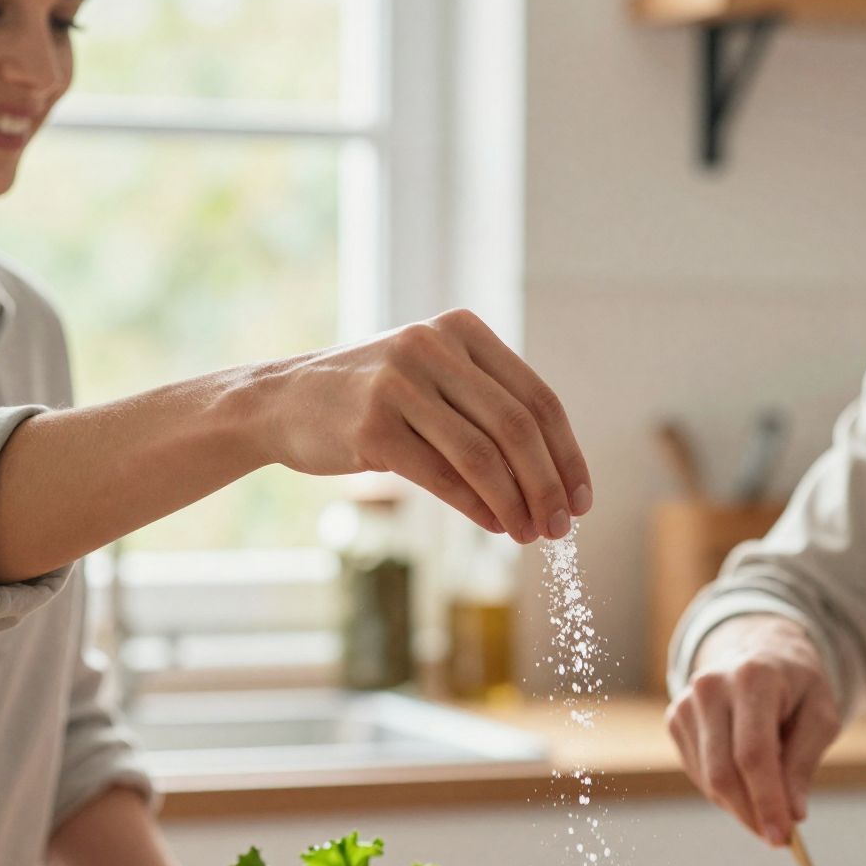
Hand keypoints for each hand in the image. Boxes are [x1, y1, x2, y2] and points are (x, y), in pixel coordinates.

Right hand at [264, 308, 591, 542]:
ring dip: (515, 503)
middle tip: (560, 528)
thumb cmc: (374, 399)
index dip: (567, 454)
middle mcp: (433, 347)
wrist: (284, 401)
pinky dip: (478, 507)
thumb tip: (555, 479)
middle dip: (547, 485)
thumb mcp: (434, 379)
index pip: (537, 398)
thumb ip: (487, 408)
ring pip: (483, 455)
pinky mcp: (373, 426)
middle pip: (517, 427)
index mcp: (461, 330)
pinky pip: (443, 476)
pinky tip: (495, 526)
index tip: (580, 499)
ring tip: (530, 535)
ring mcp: (400, 384)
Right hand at [667, 616, 839, 843]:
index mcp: (754, 677)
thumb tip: (792, 814)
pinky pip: (699, 773)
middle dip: (751, 813)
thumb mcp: (820, 716)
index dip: (766, 801)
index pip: (754, 754)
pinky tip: (747, 780)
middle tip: (777, 837)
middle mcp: (711, 686)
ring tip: (769, 801)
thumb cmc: (797, 688)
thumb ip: (805, 763)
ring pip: (709, 778)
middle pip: (724, 772)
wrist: (760, 653)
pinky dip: (725, 791)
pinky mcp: (675, 719)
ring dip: (740, 805)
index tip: (781, 837)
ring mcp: (687, 702)